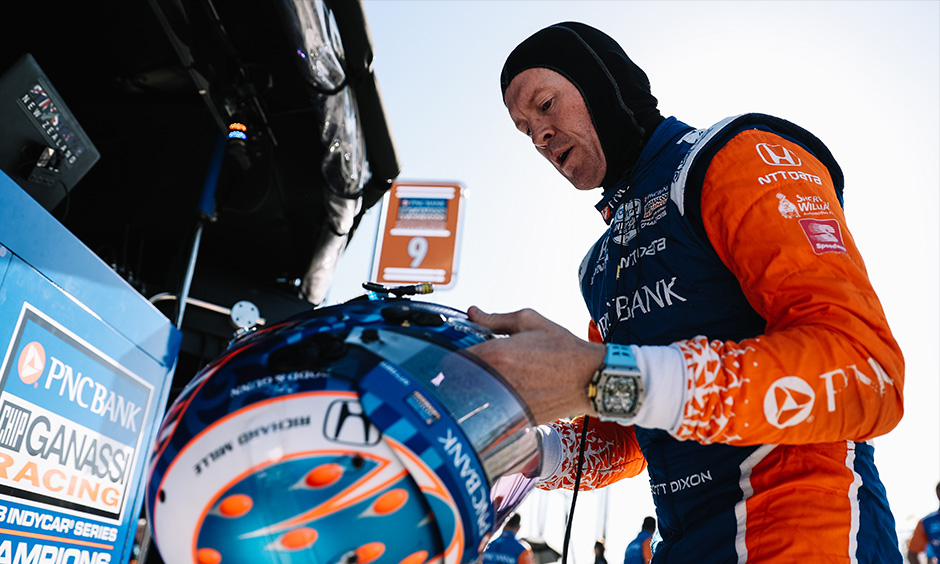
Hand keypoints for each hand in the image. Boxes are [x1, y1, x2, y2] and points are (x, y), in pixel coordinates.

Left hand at [466, 306, 604, 423]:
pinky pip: (491, 413)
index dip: (456, 356)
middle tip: (477, 369)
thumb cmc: (564, 350)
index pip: (453, 359)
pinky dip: (493, 406)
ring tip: (494, 383)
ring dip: (476, 391)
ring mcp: (504, 401)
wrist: (590, 378)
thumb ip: (495, 319)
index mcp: (496, 353)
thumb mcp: (530, 322)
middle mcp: (496, 379)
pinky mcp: (514, 417)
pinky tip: (508, 396)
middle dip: (463, 374)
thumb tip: (473, 312)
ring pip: (473, 400)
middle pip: (458, 382)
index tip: (463, 355)